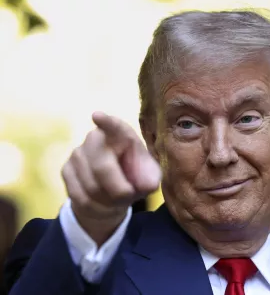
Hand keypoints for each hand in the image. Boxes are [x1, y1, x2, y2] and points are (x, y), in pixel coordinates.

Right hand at [61, 112, 160, 244]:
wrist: (110, 193)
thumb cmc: (134, 178)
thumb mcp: (148, 178)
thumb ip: (150, 179)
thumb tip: (147, 185)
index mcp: (121, 135)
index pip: (114, 127)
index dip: (107, 122)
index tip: (98, 116)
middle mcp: (96, 138)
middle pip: (102, 168)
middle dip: (118, 189)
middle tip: (130, 195)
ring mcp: (78, 153)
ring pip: (91, 186)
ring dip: (108, 200)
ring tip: (117, 198)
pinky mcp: (66, 169)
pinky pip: (80, 196)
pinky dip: (95, 206)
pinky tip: (102, 201)